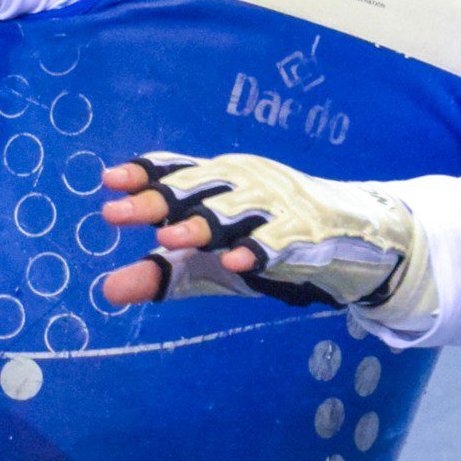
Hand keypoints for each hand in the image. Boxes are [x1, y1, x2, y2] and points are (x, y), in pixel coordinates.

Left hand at [101, 151, 419, 312]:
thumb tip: (104, 290)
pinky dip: (257, 250)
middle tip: (114, 213)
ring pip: (233, 211)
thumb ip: (160, 273)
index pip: (176, 170)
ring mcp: (278, 204)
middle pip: (195, 187)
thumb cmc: (267, 243)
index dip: (144, 173)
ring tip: (168, 239)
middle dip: (156, 200)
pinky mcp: (309, 232)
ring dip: (200, 224)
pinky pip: (279, 240)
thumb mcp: (208, 263)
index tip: (108, 181)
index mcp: (221, 180)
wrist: (356, 238)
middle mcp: (246, 182)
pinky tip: (234, 263)